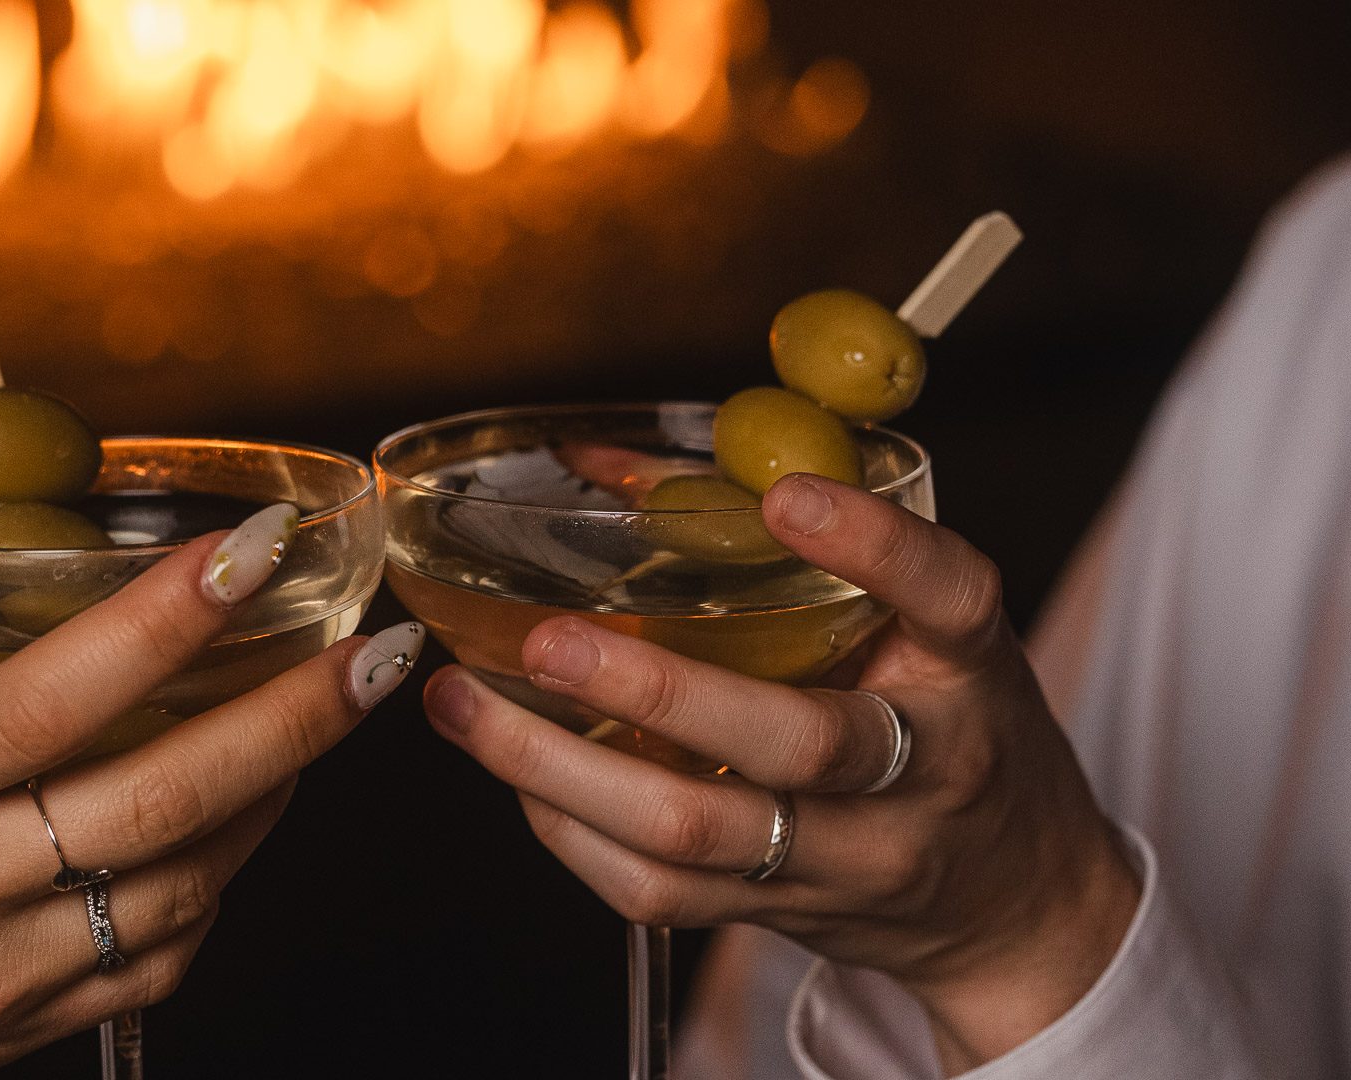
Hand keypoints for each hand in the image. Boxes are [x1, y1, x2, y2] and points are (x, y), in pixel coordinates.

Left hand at [422, 473, 1139, 1070]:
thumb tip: (602, 465)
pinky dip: (568, 830)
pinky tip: (514, 772)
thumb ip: (792, 548)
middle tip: (547, 640)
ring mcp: (845, 859)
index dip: (873, 548)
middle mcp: (918, 773)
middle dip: (658, 689)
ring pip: (697, 834)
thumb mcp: (917, 628)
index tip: (787, 496)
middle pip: (795, 742)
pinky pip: (657, 892)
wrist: (1009, 901)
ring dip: (560, 769)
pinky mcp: (779, 915)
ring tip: (463, 705)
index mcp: (966, 674)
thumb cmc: (946, 725)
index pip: (948, 599)